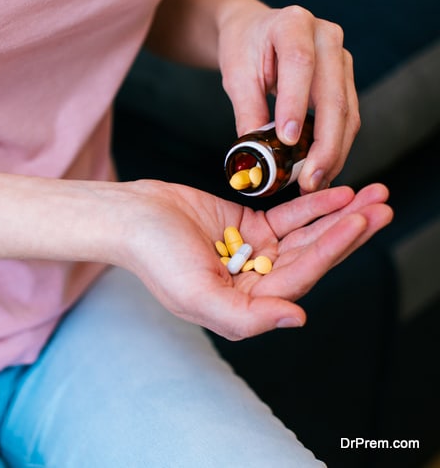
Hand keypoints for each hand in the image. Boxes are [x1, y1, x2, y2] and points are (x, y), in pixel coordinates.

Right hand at [120, 181, 391, 339]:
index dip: (331, 251)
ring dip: (339, 216)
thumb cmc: (155, 258)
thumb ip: (247, 317)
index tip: (357, 222)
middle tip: (382, 207)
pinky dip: (313, 204)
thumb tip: (299, 319)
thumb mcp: (196, 295)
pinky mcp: (249, 225)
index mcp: (245, 305)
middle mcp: (256, 282)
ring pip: (307, 235)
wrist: (130, 217)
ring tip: (373, 196)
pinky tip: (338, 192)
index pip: (299, 279)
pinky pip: (289, 216)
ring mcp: (255, 252)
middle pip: (312, 257)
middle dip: (349, 233)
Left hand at [217, 0, 358, 193]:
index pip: (299, 63)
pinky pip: (348, 115)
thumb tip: (256, 157)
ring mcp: (342, 57)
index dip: (296, 103)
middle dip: (324, 144)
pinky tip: (324, 168)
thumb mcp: (236, 75)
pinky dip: (337, 145)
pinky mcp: (346, 77)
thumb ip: (247, 111)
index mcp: (292, 24)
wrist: (255, 30)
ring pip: (347, 110)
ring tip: (316, 182)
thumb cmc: (243, 49)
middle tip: (309, 180)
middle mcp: (326, 36)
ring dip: (334, 151)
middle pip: (333, 95)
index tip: (287, 140)